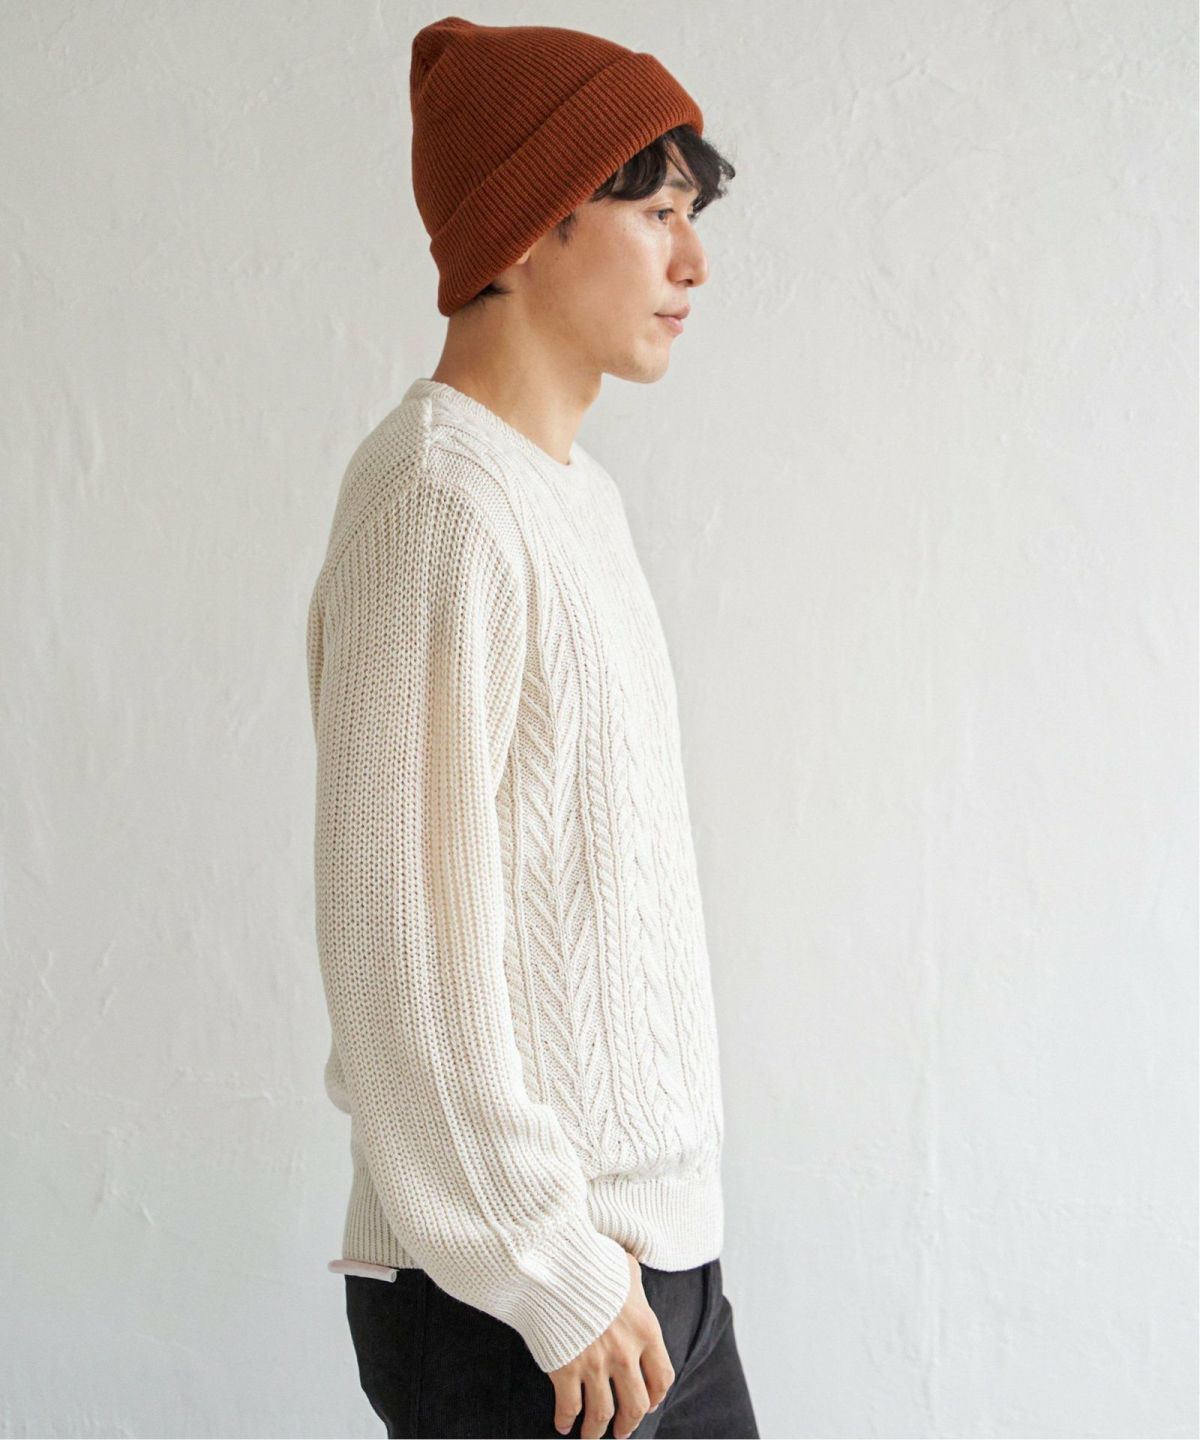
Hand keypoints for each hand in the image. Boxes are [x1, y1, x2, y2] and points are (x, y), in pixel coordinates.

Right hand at [548, 1249, 674, 1438]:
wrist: (554, 1263)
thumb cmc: (591, 1258)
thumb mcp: (624, 1266)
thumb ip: (634, 1281)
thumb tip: (632, 1277)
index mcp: (645, 1329)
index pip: (662, 1377)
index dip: (656, 1396)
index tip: (649, 1403)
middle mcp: (625, 1353)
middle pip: (636, 1405)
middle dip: (629, 1423)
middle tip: (622, 1431)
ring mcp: (595, 1364)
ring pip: (602, 1414)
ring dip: (596, 1431)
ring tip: (591, 1436)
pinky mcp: (565, 1369)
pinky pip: (569, 1407)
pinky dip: (566, 1420)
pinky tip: (563, 1423)